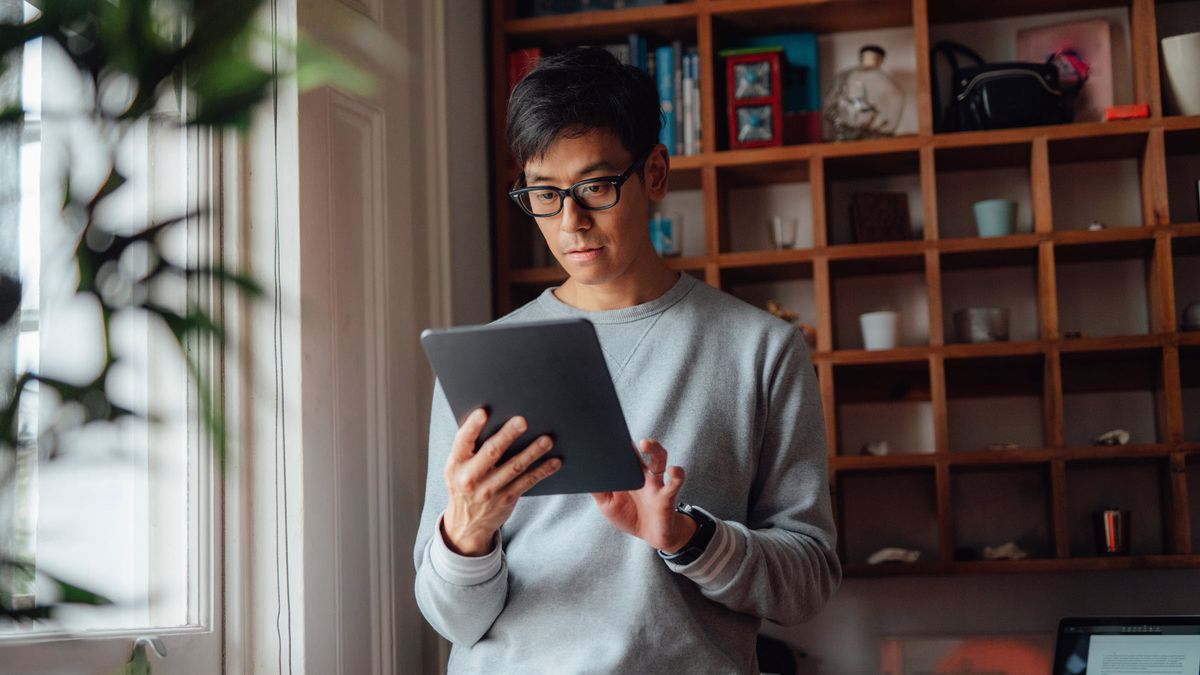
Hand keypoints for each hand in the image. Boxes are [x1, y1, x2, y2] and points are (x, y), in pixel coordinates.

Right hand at [442, 409, 560, 555]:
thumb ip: (469, 449)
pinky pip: (527, 481)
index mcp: (456, 464)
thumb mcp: (456, 468)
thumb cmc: (464, 484)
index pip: (462, 441)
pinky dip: (542, 470)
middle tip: (522, 421)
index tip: (483, 412)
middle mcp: (471, 477)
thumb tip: (493, 419)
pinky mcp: (506, 499)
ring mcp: (489, 490)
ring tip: (547, 440)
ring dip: (533, 452)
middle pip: (492, 452)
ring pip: (515, 466)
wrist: (466, 524)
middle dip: (507, 435)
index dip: (472, 427)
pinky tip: (554, 461)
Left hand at [592, 439, 695, 552]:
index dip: (619, 442)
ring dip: (654, 449)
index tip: (609, 432)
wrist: (650, 535)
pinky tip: (673, 470)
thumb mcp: (607, 504)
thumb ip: (598, 489)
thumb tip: (583, 475)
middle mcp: (643, 474)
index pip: (625, 453)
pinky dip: (677, 474)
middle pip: (644, 451)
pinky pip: (675, 482)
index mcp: (629, 473)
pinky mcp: (666, 496)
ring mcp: (656, 483)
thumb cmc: (629, 516)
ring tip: (645, 443)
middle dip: (639, 441)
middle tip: (628, 435)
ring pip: (659, 460)